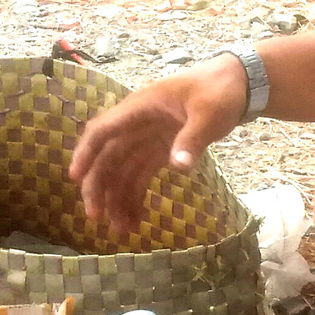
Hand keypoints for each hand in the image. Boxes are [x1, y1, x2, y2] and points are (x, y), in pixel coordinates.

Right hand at [66, 57, 250, 232]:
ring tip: (121, 230)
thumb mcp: (209, 113)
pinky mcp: (161, 150)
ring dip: (117, 198)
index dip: (86, 153)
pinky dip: (136, 196)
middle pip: (107, 156)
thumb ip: (192, 140)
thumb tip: (178, 167)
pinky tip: (136, 219)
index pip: (103, 130)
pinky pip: (141, 175)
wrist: (239, 84)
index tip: (75, 178)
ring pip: (122, 171)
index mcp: (141, 108)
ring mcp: (148, 138)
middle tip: (96, 217)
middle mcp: (137, 124)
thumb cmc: (220, 91)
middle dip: (98, 186)